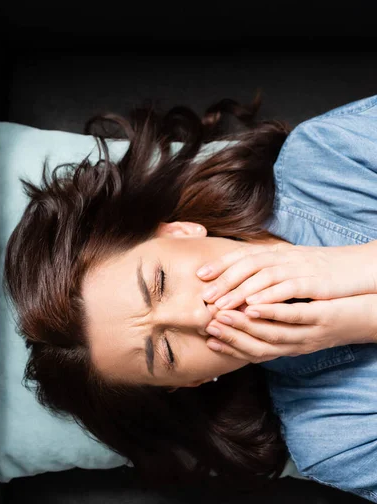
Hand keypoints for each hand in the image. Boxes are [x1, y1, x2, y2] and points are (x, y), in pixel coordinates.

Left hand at [198, 241, 376, 310]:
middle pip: (248, 264)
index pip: (244, 254)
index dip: (221, 263)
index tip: (200, 274)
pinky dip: (269, 296)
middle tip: (204, 296)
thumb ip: (268, 267)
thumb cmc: (321, 270)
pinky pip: (288, 288)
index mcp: (278, 252)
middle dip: (224, 280)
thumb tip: (240, 276)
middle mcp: (285, 256)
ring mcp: (300, 267)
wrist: (358, 268)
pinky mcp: (315, 281)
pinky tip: (253, 307)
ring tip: (221, 306)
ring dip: (240, 291)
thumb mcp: (291, 264)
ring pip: (264, 276)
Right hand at [205, 294, 376, 363]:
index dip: (231, 346)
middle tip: (208, 325)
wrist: (370, 317)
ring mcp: (310, 333)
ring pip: (272, 333)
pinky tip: (255, 305)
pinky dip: (273, 312)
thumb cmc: (331, 312)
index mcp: (290, 345)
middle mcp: (298, 345)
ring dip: (245, 326)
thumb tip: (248, 308)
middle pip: (259, 346)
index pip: (255, 351)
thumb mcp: (301, 319)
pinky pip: (295, 317)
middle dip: (231, 336)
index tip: (208, 337)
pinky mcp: (322, 318)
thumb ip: (276, 319)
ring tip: (223, 315)